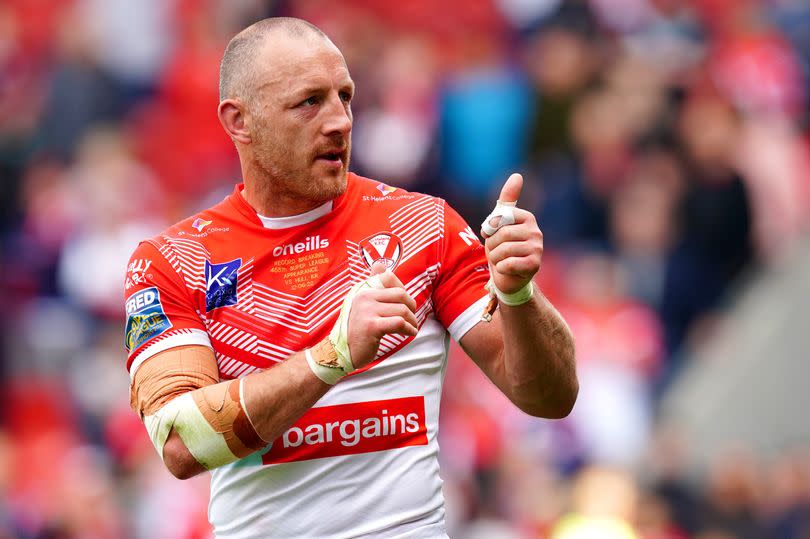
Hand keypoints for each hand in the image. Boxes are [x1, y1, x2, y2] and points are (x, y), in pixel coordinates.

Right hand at [346, 262, 417, 368]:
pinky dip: (409, 329)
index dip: (403, 290)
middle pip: (401, 294)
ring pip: (402, 310)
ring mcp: (367, 311)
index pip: (389, 278)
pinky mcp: (372, 326)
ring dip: (412, 321)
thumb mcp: (362, 305)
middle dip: (411, 306)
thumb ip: (373, 286)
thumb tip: (379, 264)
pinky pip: (399, 323)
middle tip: (412, 318)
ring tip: (411, 328)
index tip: (405, 304)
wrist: (341, 351)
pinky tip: (410, 334)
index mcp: (363, 290)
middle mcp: (364, 297)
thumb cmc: (356, 329)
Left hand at [481, 173, 543, 294]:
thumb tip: (517, 175)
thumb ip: (506, 201)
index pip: (500, 218)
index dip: (490, 228)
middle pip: (502, 235)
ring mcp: (537, 248)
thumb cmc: (503, 247)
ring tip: (501, 260)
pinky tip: (507, 269)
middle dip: (492, 245)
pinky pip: (508, 264)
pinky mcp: (534, 265)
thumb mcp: (500, 223)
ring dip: (495, 258)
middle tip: (497, 251)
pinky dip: (501, 268)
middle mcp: (536, 231)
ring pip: (503, 250)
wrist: (510, 277)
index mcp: (527, 217)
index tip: (492, 235)